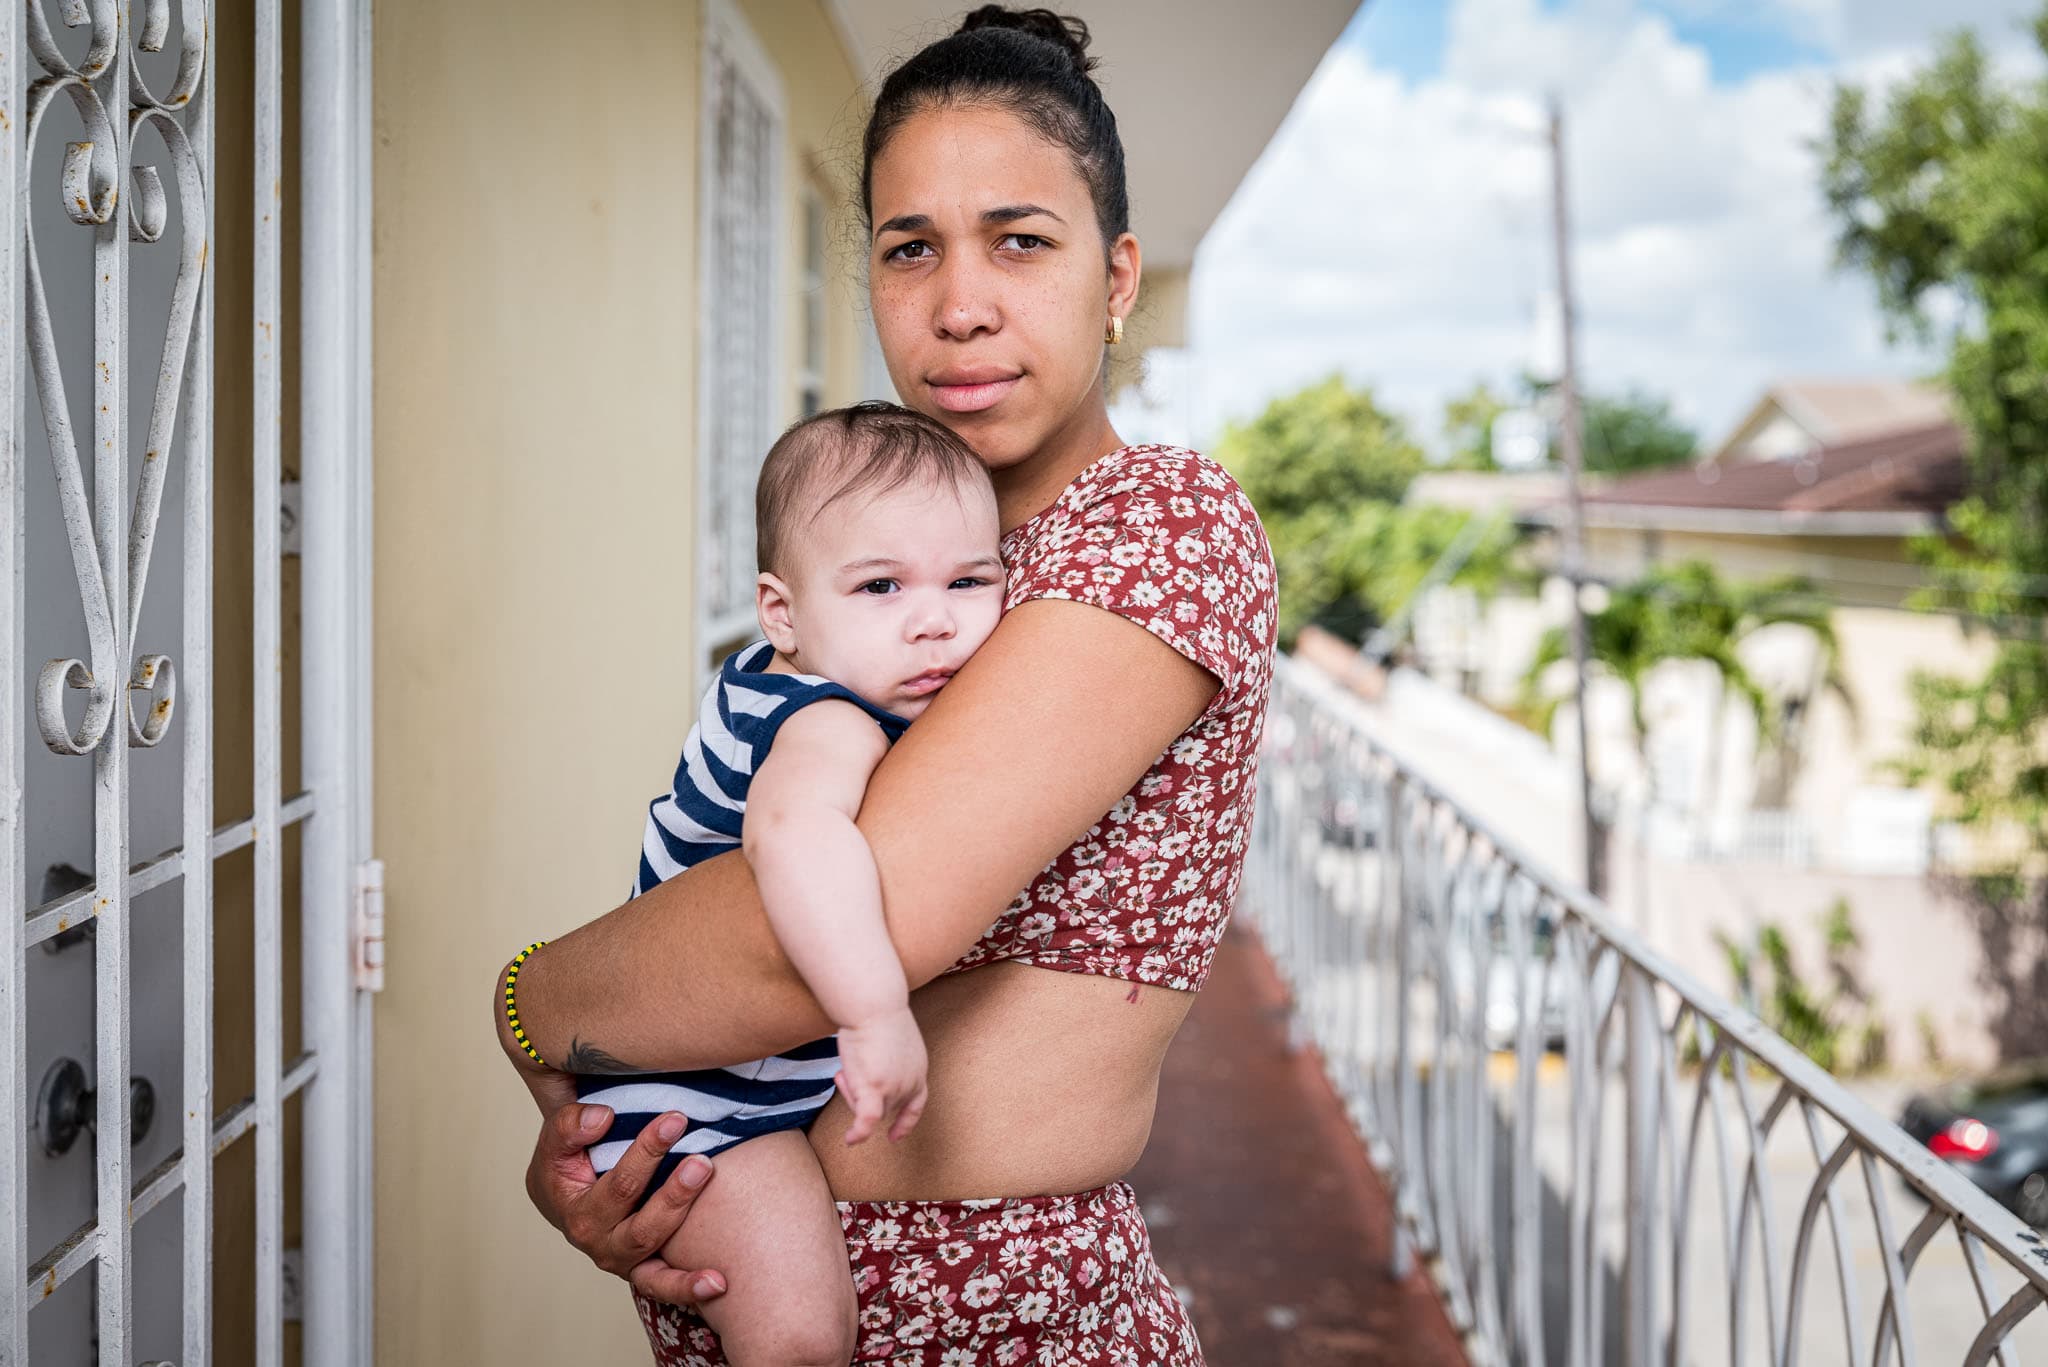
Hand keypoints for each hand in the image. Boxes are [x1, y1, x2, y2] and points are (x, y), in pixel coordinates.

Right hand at [525, 1100, 728, 1306]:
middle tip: (701, 1160)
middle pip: (642, 1225)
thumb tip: (604, 1118)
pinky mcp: (643, 1270)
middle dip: (674, 1192)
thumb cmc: (565, 1164)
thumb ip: (571, 1126)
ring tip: (712, 1203)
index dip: (648, 1151)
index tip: (676, 1120)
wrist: (564, 1195)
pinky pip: (663, 1286)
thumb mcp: (556, 1141)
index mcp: (580, 1214)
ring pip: (655, 1252)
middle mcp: (602, 1245)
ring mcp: (624, 1261)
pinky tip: (719, 1284)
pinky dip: (687, 1289)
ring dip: (686, 1227)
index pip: (619, 1185)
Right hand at [834, 1006, 928, 1144]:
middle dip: (861, 1095)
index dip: (906, 1122)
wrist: (874, 1004)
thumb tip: (869, 1072)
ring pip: (871, 1110)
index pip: (916, 1103)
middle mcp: (911, 1083)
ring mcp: (894, 1088)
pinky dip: (859, 1133)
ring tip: (841, 1072)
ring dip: (852, 1095)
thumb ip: (887, 1061)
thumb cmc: (877, 1014)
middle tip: (842, 1075)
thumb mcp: (891, 1041)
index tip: (895, 1136)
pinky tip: (849, 1140)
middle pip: (885, 1107)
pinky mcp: (875, 1089)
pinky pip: (867, 1121)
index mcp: (918, 1070)